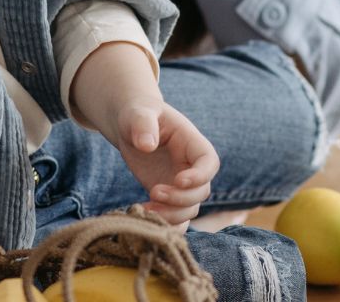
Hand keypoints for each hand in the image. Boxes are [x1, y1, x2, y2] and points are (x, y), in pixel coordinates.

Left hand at [113, 100, 219, 230]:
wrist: (130, 126)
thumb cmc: (137, 114)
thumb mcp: (138, 113)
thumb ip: (143, 124)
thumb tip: (146, 145)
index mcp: (191, 142)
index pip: (209, 162)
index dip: (200, 176)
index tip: (178, 180)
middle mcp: (190, 165)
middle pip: (201, 191)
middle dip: (180, 198)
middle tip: (153, 191)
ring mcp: (181, 184)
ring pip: (190, 209)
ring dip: (172, 215)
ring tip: (145, 208)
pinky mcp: (169, 197)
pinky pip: (177, 219)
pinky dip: (166, 225)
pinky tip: (145, 217)